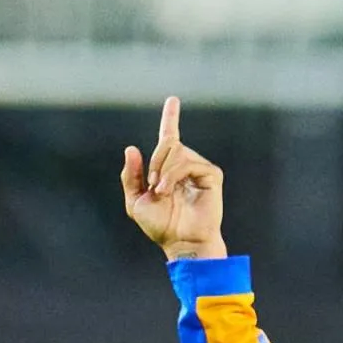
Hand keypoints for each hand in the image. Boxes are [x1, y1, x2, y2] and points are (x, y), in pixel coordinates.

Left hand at [121, 97, 226, 260]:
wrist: (180, 242)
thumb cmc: (160, 227)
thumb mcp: (136, 202)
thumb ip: (131, 177)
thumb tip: (131, 148)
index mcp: (169, 169)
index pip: (170, 137)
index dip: (171, 118)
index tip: (172, 100)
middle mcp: (186, 165)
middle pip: (168, 142)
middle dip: (155, 161)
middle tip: (153, 185)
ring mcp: (200, 168)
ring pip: (176, 151)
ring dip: (163, 171)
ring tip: (162, 192)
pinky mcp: (211, 175)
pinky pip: (188, 162)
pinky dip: (173, 175)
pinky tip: (169, 191)